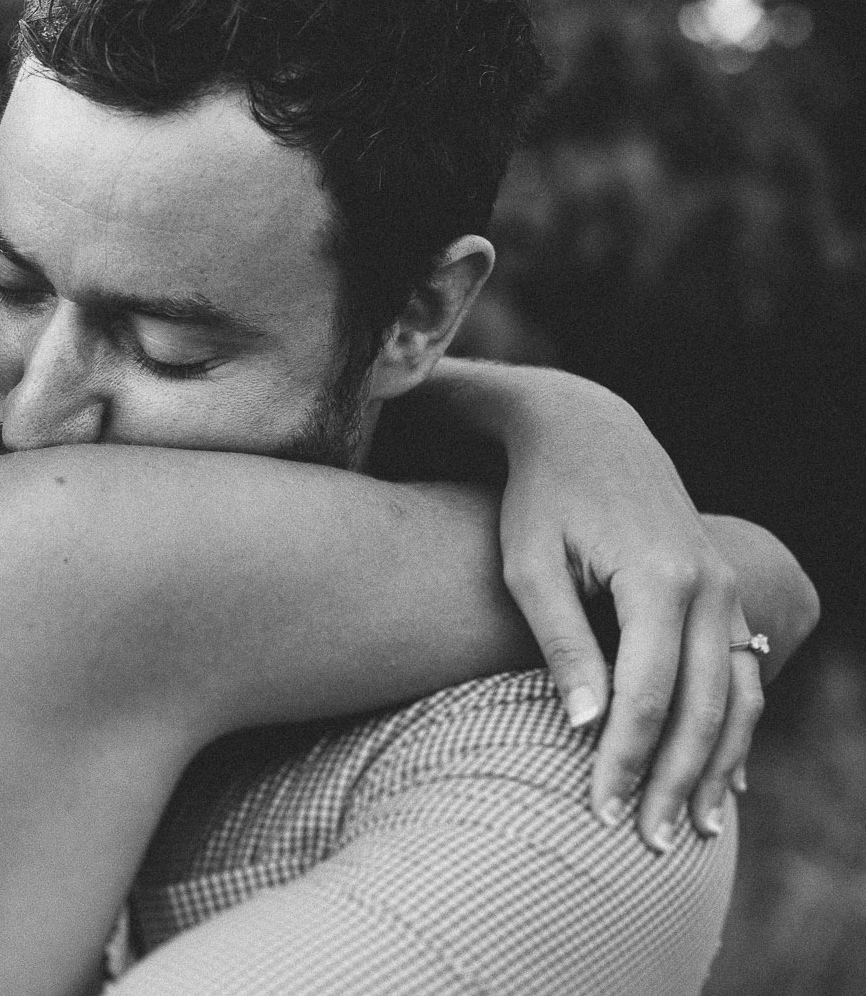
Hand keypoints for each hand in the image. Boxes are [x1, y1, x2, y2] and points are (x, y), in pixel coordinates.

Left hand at [495, 378, 755, 851]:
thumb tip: (583, 726)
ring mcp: (724, 587)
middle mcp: (707, 586)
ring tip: (688, 827)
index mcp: (658, 579)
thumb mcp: (529, 564)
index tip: (599, 812)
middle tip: (642, 840)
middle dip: (672, 779)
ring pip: (734, 696)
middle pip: (700, 707)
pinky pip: (740, 673)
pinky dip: (733, 728)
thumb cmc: (539, 499)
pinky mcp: (723, 590)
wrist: (586, 430)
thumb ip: (559, 642)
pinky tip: (719, 777)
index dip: (624, 760)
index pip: (647, 696)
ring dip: (713, 766)